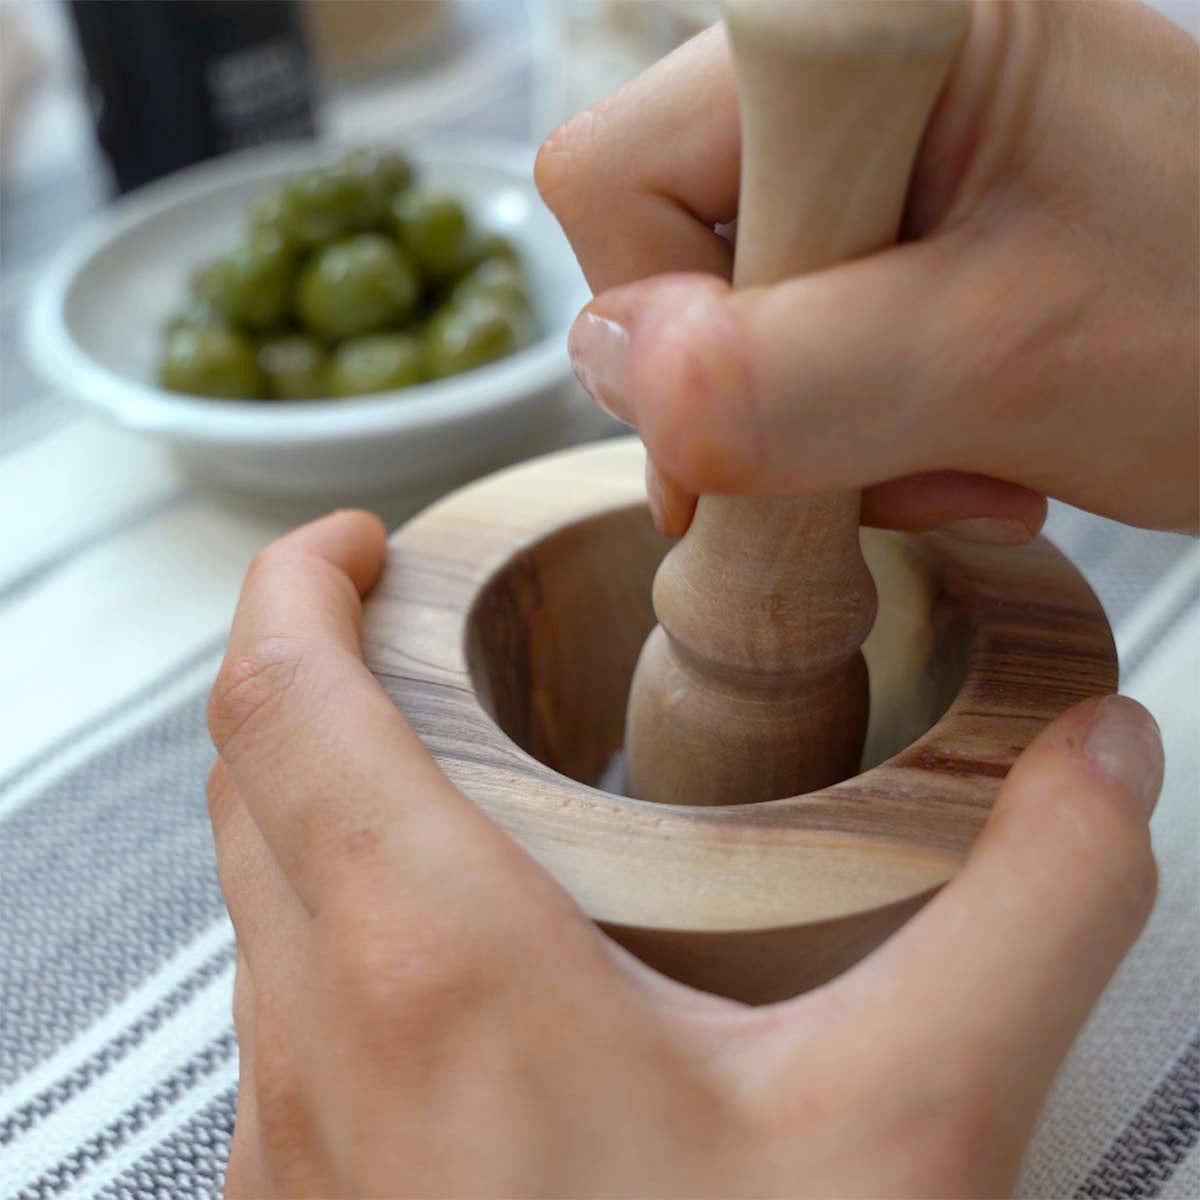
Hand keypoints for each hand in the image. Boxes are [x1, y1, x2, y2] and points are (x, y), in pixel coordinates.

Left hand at [207, 511, 1162, 1197]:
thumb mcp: (915, 1134)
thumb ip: (1025, 915)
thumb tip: (1103, 760)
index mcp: (432, 965)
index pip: (282, 699)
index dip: (297, 582)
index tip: (360, 540)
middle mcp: (319, 1033)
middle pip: (252, 768)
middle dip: (311, 659)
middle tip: (414, 615)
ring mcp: (287, 1130)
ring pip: (256, 881)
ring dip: (314, 779)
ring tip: (434, 742)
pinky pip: (279, 993)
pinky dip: (328, 901)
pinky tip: (442, 929)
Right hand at [537, 3, 1198, 536]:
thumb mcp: (1000, 362)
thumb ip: (785, 374)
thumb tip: (604, 367)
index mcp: (872, 36)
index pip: (614, 174)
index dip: (660, 326)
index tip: (765, 432)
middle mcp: (852, 76)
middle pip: (661, 254)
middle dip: (753, 397)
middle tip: (894, 453)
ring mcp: (871, 153)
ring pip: (722, 316)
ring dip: (812, 429)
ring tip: (954, 457)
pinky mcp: (894, 224)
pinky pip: (789, 342)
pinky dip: (849, 426)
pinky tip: (954, 444)